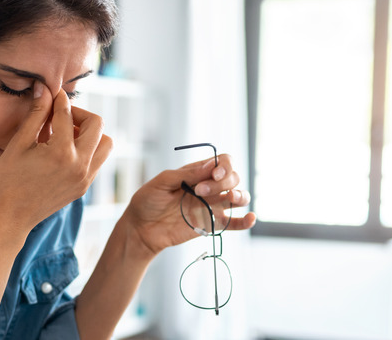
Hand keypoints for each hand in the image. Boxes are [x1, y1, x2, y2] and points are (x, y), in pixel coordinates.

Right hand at [0, 82, 112, 236]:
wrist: (9, 218)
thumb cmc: (7, 180)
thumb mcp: (18, 144)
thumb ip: (36, 115)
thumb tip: (44, 88)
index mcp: (61, 152)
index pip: (67, 114)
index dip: (58, 99)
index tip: (51, 93)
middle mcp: (80, 165)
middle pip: (97, 124)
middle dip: (79, 114)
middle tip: (60, 115)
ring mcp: (85, 178)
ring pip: (105, 143)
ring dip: (90, 133)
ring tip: (66, 133)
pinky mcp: (84, 187)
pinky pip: (98, 160)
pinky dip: (88, 148)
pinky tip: (64, 149)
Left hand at [124, 155, 256, 255]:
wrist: (141, 228)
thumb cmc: (148, 201)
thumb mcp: (162, 182)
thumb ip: (186, 174)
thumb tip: (210, 166)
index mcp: (197, 172)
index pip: (222, 162)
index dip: (224, 166)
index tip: (213, 174)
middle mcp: (209, 187)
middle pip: (233, 178)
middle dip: (222, 182)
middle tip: (200, 191)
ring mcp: (212, 206)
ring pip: (239, 197)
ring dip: (240, 195)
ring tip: (230, 198)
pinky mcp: (212, 224)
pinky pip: (235, 223)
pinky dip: (246, 221)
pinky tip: (250, 218)